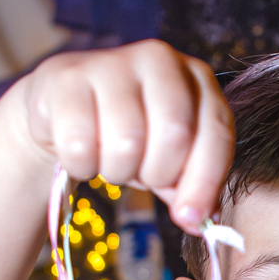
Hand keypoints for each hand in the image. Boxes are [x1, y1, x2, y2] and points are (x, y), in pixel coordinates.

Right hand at [20, 40, 232, 227]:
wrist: (62, 108)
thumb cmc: (128, 133)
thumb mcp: (169, 156)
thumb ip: (191, 185)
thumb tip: (203, 221)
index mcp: (197, 76)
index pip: (216, 131)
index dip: (205, 182)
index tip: (190, 218)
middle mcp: (159, 58)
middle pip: (175, 135)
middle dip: (159, 173)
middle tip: (142, 177)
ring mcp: (112, 62)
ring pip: (127, 143)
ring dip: (117, 171)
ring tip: (110, 161)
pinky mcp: (67, 77)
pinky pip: (80, 144)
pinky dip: (81, 165)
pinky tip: (81, 154)